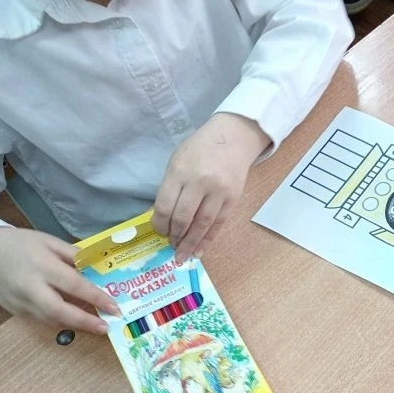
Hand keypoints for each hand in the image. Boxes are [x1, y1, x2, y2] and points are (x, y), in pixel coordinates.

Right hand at [0, 227, 119, 333]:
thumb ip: (74, 255)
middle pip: (60, 311)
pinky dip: (60, 321)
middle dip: (86, 322)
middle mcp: (30, 287)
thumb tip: (97, 270)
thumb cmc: (21, 244)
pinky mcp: (15, 311)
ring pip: (51, 320)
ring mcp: (20, 302)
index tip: (114, 307)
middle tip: (106, 327)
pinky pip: (42, 320)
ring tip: (96, 324)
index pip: (73, 285)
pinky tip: (74, 319)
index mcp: (42, 265)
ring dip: (76, 325)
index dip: (96, 298)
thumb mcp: (50, 241)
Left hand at [153, 113, 268, 261]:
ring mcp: (218, 191)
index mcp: (180, 171)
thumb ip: (171, 187)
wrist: (233, 137)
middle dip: (175, 236)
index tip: (159, 232)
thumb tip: (164, 217)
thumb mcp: (178, 161)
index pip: (165, 205)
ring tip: (183, 255)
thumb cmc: (200, 148)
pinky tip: (200, 251)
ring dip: (190, 243)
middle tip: (171, 245)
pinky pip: (218, 224)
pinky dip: (208, 239)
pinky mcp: (233, 198)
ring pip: (202, 225)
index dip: (160, 224)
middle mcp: (199, 182)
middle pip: (183, 218)